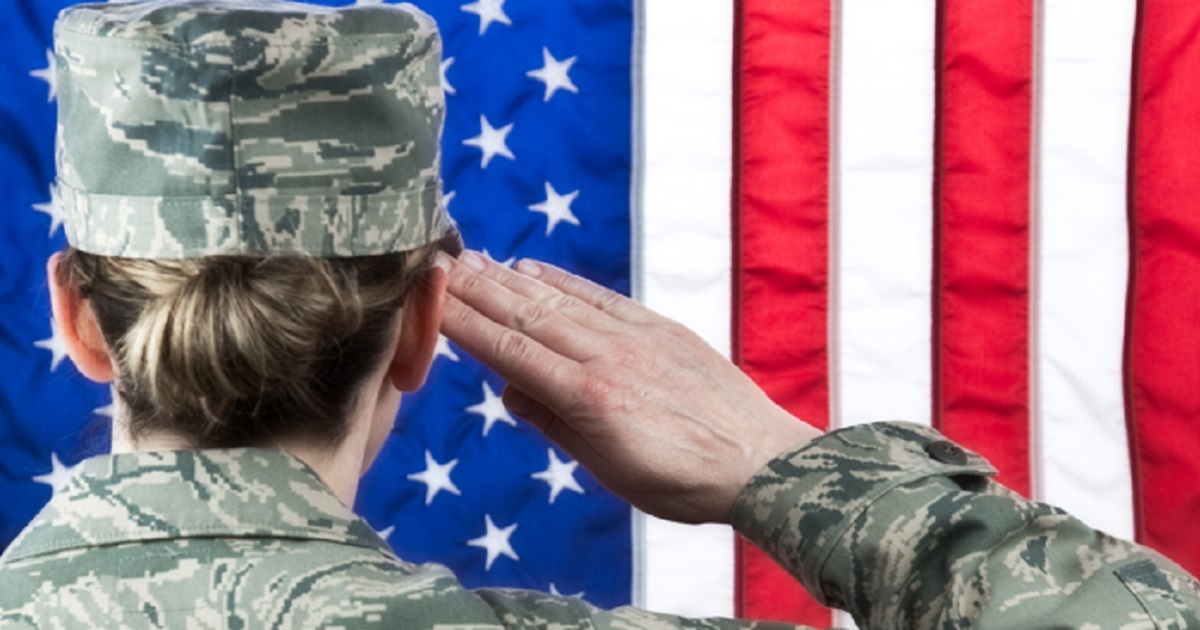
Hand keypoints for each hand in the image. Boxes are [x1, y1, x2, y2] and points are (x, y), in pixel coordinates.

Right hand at [438, 251, 820, 523]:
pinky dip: (563, 280)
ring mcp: (635, 337)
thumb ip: (555, 425)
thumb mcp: (609, 472)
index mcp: (588, 400)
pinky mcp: (660, 327)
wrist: (761, 462)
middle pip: (527, 317)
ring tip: (472, 259)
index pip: (511, 353)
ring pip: (559, 301)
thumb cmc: (683, 483)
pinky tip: (533, 268)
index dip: (466, 324)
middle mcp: (607, 358)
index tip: (430, 300)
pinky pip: (601, 297)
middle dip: (476, 291)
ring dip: (509, 279)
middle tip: (436, 265)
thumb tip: (510, 387)